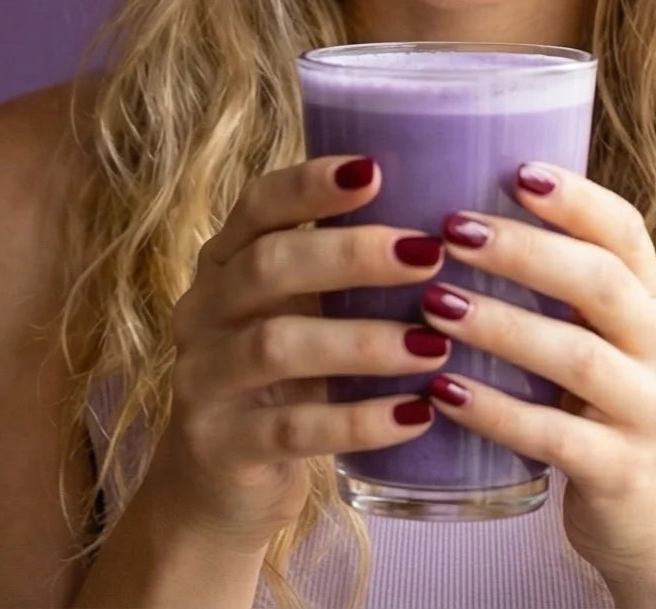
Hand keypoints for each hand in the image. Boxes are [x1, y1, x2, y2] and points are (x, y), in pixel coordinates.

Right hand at [146, 155, 449, 552]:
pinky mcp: (220, 446)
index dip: (311, 184)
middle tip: (430, 252)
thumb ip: (344, 265)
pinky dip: (360, 420)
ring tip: (435, 346)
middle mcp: (204, 310)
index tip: (376, 169)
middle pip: (268, 264)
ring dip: (363, 342)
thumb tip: (451, 215)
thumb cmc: (285, 376)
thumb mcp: (300, 310)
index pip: (258, 203)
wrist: (216, 488)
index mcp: (225, 260)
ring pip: (276, 345)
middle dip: (351, 254)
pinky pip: (293, 430)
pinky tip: (416, 415)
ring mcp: (204, 379)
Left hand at [418, 163, 655, 599]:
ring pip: (577, 357)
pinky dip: (496, 412)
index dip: (575, 198)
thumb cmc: (612, 407)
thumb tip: (459, 204)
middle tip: (452, 229)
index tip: (517, 169)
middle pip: (599, 282)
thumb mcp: (610, 336)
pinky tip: (442, 391)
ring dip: (501, 326)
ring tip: (434, 303)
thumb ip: (564, 281)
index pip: (624, 230)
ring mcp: (648, 411)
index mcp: (654, 299)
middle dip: (524, 250)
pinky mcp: (622, 473)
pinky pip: (554, 438)